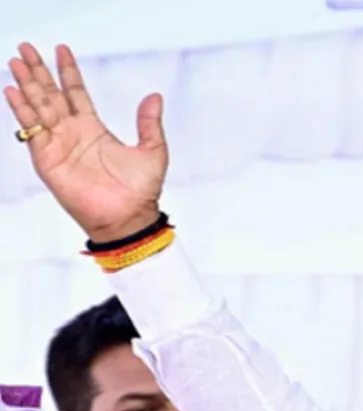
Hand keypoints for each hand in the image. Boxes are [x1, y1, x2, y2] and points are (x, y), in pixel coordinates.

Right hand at [4, 43, 166, 242]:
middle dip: (38, 71)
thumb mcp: (152, 151)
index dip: (68, 71)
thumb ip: (149, 124)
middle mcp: (72, 132)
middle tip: (26, 47)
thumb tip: (155, 96)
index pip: (76, 92)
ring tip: (16, 61)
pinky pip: (32, 130)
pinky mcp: (47, 159)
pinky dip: (22, 110)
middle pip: (51, 94)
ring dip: (26, 85)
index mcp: (94, 128)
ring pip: (38, 107)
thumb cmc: (140, 190)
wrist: (128, 217)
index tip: (61, 49)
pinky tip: (13, 91)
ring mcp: (57, 144)